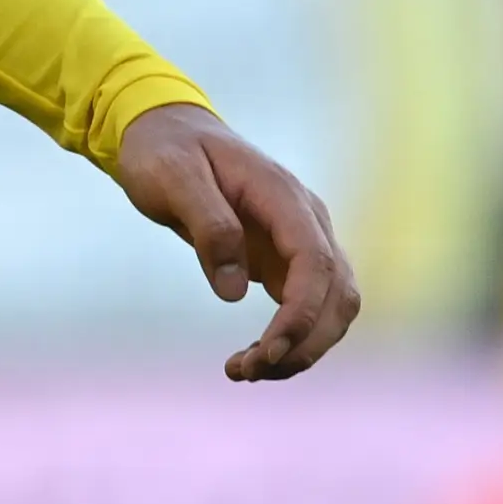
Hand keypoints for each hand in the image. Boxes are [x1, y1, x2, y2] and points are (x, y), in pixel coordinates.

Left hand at [115, 103, 358, 381]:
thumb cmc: (165, 151)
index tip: (271, 349)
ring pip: (332, 308)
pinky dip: (291, 338)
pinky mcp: (288, 259)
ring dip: (302, 348)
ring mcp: (303, 240)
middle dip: (304, 342)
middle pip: (338, 294)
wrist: (167, 132)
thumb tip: (235, 292)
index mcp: (284, 195)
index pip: (315, 262)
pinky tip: (253, 358)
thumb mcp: (171, 177)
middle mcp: (307, 220)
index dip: (302, 311)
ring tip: (245, 371)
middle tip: (248, 371)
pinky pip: (308, 307)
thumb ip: (208, 226)